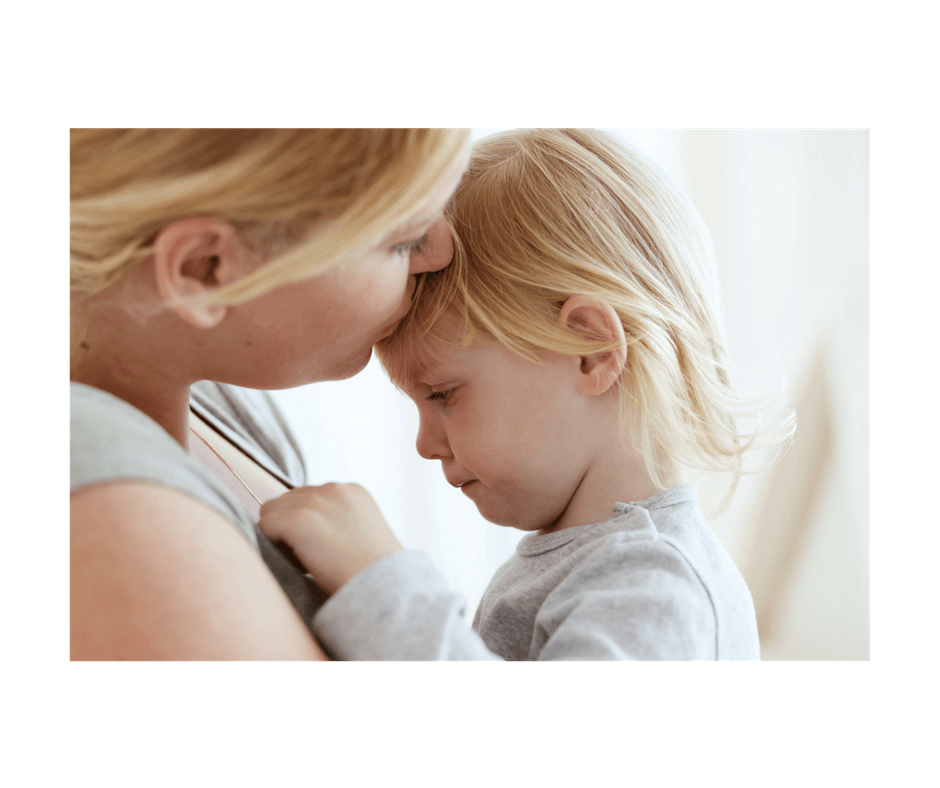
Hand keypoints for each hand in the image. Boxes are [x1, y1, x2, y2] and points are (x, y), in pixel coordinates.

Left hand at [257, 483, 403, 594]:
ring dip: (281, 534)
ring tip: (307, 558)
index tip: (324, 545)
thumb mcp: (363, 532)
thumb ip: (338, 520)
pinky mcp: (299, 520)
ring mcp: (315, 501)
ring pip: (270, 511)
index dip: (308, 522)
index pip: (308, 496)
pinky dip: (274, 544)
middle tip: (314, 555)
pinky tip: (298, 561)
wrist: (382, 586)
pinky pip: (265, 526)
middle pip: (286, 500)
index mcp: (352, 490)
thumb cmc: (373, 570)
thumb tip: (304, 528)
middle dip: (291, 525)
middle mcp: (333, 488)